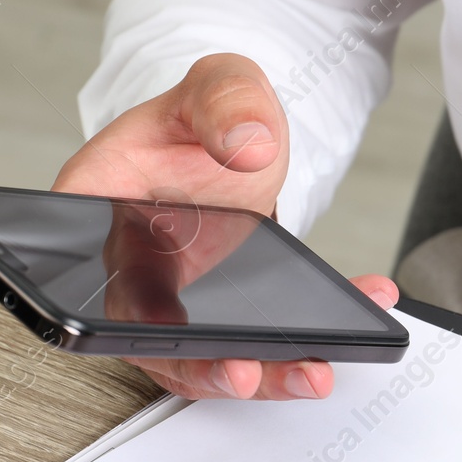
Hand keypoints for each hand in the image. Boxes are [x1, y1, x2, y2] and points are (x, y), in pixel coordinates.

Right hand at [53, 52, 396, 399]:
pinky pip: (258, 339)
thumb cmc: (209, 116)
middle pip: (152, 336)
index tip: (176, 336)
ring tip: (313, 371)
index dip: (132, 318)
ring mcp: (172, 294)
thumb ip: (227, 102)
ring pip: (207, 354)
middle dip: (203, 366)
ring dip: (262, 373)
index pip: (99, 270)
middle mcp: (129, 260)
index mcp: (102, 201)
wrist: (243, 135)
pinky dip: (309, 337)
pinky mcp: (218, 310)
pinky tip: (362, 305)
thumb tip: (250, 144)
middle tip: (247, 374)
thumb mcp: (220, 86)